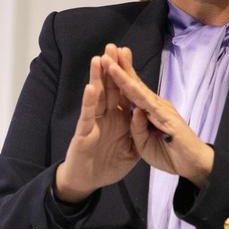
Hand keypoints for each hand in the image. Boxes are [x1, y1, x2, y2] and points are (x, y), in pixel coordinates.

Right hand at [54, 44, 138, 202]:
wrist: (89, 182)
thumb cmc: (108, 165)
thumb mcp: (133, 151)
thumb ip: (139, 133)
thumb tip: (143, 114)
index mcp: (119, 118)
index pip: (124, 91)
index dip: (126, 74)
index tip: (127, 54)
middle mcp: (106, 115)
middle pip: (110, 87)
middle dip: (111, 67)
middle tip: (112, 46)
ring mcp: (94, 122)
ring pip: (96, 96)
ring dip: (98, 77)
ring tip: (98, 59)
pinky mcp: (84, 132)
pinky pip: (88, 115)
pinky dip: (89, 102)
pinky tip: (91, 87)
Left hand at [101, 47, 214, 187]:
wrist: (193, 165)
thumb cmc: (170, 154)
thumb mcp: (144, 144)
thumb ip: (137, 128)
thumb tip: (134, 112)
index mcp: (148, 111)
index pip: (131, 91)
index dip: (120, 76)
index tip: (107, 61)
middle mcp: (154, 105)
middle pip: (133, 83)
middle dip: (120, 65)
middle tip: (108, 48)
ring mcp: (159, 108)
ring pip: (136, 88)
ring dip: (121, 72)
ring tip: (108, 58)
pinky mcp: (164, 116)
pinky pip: (145, 101)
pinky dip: (133, 90)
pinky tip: (123, 79)